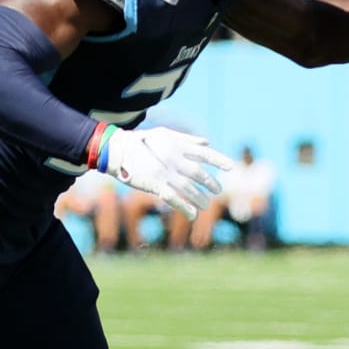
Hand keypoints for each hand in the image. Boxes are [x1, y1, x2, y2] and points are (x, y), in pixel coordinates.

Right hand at [96, 125, 231, 220]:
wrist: (117, 150)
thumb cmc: (141, 141)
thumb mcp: (165, 134)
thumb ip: (187, 140)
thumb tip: (207, 142)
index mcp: (177, 146)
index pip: (203, 154)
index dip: (218, 160)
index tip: (231, 167)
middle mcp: (173, 159)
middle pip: (198, 173)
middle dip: (210, 183)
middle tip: (218, 190)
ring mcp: (164, 172)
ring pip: (188, 188)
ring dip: (200, 198)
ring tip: (207, 206)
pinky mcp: (154, 184)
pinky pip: (173, 198)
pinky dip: (184, 207)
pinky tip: (193, 215)